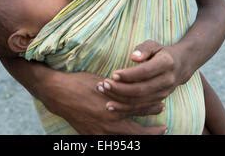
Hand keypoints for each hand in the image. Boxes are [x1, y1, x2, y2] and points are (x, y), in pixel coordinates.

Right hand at [40, 70, 166, 134]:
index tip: (161, 106)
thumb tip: (134, 89)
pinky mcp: (92, 137)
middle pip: (136, 131)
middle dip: (152, 131)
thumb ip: (119, 88)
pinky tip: (128, 141)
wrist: (59, 94)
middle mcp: (108, 122)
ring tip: (152, 136)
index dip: (151, 108)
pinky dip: (123, 143)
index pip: (138, 108)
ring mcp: (100, 132)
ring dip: (140, 138)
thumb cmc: (81, 83)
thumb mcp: (103, 81)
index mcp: (112, 105)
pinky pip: (112, 144)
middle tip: (164, 128)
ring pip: (126, 140)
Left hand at [97, 40, 182, 116]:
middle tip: (104, 84)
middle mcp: (167, 80)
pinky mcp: (158, 101)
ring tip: (103, 92)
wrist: (180, 65)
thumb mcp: (154, 45)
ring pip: (140, 101)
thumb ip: (143, 49)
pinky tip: (111, 104)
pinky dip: (124, 108)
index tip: (113, 74)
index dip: (129, 74)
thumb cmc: (161, 52)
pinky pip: (140, 108)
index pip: (145, 72)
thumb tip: (133, 57)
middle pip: (141, 89)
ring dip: (119, 99)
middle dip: (120, 89)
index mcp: (166, 64)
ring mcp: (164, 93)